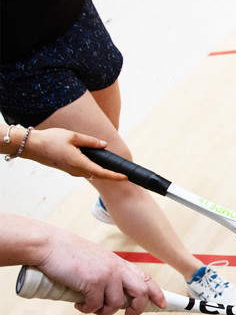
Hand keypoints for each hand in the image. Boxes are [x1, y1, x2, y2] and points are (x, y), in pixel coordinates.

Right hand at [5, 128, 124, 180]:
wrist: (31, 146)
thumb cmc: (50, 139)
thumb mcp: (72, 136)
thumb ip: (90, 141)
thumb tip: (103, 145)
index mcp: (79, 163)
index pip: (101, 172)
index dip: (115, 176)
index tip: (125, 178)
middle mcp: (76, 170)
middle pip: (99, 175)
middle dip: (112, 176)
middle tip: (125, 176)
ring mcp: (72, 171)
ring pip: (92, 174)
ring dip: (103, 173)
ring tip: (116, 171)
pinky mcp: (69, 169)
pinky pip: (85, 171)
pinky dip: (94, 170)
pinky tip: (99, 165)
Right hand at [36, 229, 165, 314]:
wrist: (49, 245)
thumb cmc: (69, 254)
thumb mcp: (97, 260)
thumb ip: (109, 274)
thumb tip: (115, 297)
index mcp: (119, 263)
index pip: (145, 279)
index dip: (156, 293)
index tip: (162, 304)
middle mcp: (117, 269)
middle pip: (141, 293)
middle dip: (138, 309)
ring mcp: (106, 275)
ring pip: (116, 304)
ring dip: (103, 311)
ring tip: (91, 307)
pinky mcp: (92, 283)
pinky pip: (95, 306)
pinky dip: (87, 309)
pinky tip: (78, 304)